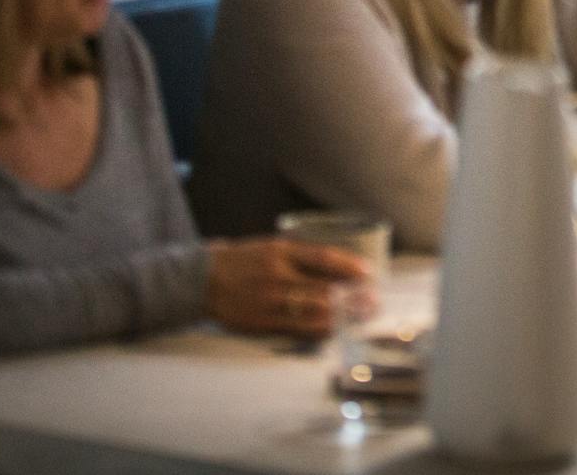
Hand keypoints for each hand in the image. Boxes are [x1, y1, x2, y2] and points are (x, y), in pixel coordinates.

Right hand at [204, 237, 370, 338]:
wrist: (203, 281)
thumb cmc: (242, 260)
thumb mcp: (271, 247)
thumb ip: (301, 255)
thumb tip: (340, 268)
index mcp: (280, 251)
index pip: (323, 258)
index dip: (349, 267)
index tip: (369, 273)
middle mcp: (277, 276)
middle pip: (324, 288)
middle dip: (353, 297)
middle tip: (373, 302)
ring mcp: (270, 301)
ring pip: (314, 312)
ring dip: (342, 316)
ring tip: (361, 318)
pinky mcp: (263, 322)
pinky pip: (298, 329)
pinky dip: (320, 329)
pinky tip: (335, 329)